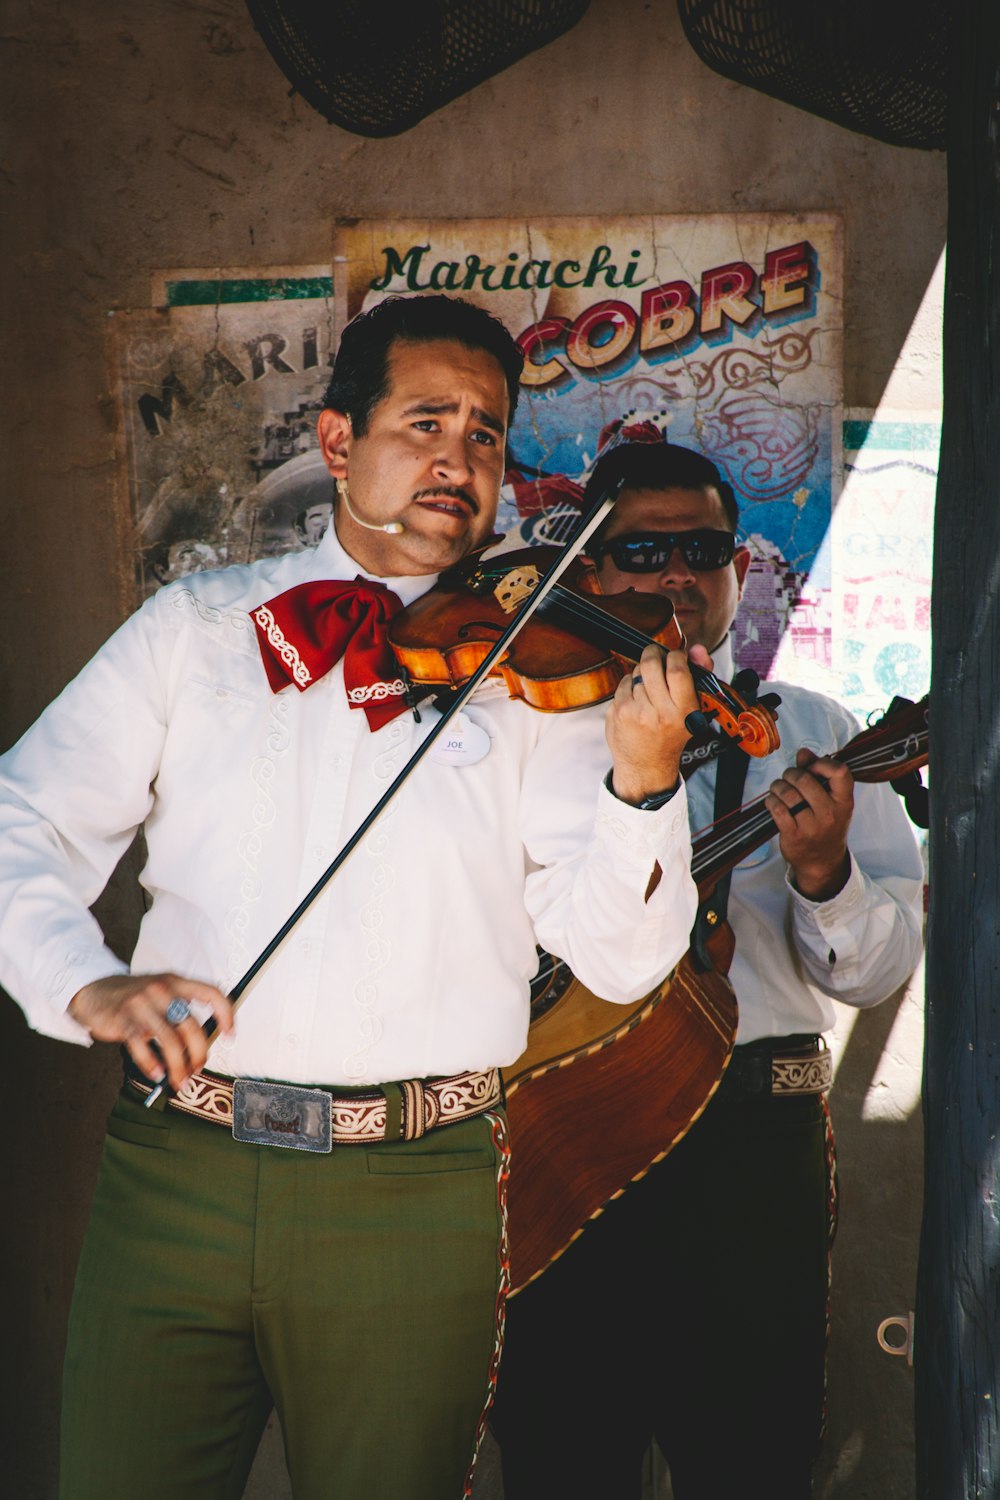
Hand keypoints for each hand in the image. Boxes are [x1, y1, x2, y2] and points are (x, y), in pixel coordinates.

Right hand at [68, 973, 233, 1092]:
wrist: (94, 991)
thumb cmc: (135, 999)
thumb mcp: (161, 994)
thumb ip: (181, 1011)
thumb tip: (203, 1045)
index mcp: (176, 981)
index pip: (211, 992)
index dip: (226, 1013)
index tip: (229, 1035)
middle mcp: (161, 989)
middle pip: (192, 1026)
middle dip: (198, 1054)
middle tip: (197, 1069)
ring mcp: (141, 1004)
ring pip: (170, 1041)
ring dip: (178, 1067)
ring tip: (179, 1081)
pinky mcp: (122, 1020)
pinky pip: (142, 1047)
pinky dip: (152, 1065)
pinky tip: (157, 1074)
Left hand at [605, 644, 705, 803]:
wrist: (646, 765)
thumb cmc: (672, 734)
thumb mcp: (693, 710)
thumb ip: (700, 675)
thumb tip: (698, 648)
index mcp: (684, 712)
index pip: (677, 670)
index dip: (675, 655)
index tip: (675, 656)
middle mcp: (660, 713)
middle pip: (652, 665)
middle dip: (653, 654)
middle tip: (655, 655)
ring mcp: (636, 713)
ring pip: (636, 673)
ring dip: (641, 672)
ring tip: (647, 687)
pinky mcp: (619, 713)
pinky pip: (623, 683)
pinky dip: (628, 685)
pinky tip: (635, 698)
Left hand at [765, 748, 853, 899]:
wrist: (822, 862)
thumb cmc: (826, 825)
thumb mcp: (831, 801)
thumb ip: (818, 774)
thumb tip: (803, 752)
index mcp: (844, 802)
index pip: (840, 772)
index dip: (821, 763)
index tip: (811, 768)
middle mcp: (830, 813)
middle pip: (805, 780)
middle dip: (790, 774)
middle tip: (788, 777)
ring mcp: (812, 826)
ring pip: (788, 794)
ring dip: (777, 786)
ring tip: (778, 789)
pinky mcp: (794, 835)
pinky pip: (777, 809)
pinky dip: (771, 801)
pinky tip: (773, 802)